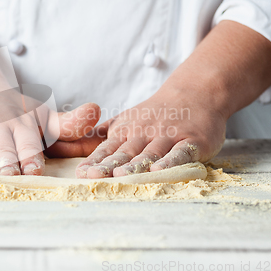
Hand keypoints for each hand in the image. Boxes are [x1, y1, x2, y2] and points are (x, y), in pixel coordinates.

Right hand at [0, 102, 100, 175]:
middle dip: (8, 163)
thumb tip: (97, 110)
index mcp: (22, 122)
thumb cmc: (11, 111)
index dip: (31, 158)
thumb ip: (69, 123)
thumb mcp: (41, 116)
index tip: (34, 170)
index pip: (28, 144)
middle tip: (11, 176)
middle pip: (3, 149)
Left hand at [73, 88, 226, 178]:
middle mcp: (144, 133)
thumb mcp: (125, 120)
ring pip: (150, 153)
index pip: (107, 148)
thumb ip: (103, 134)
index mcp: (126, 131)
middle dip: (109, 166)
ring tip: (121, 176)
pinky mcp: (192, 140)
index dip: (94, 161)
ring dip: (135, 165)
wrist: (196, 92)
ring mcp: (168, 136)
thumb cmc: (156, 113)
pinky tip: (159, 170)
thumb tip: (75, 146)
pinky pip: (180, 153)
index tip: (81, 174)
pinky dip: (170, 162)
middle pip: (125, 153)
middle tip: (95, 177)